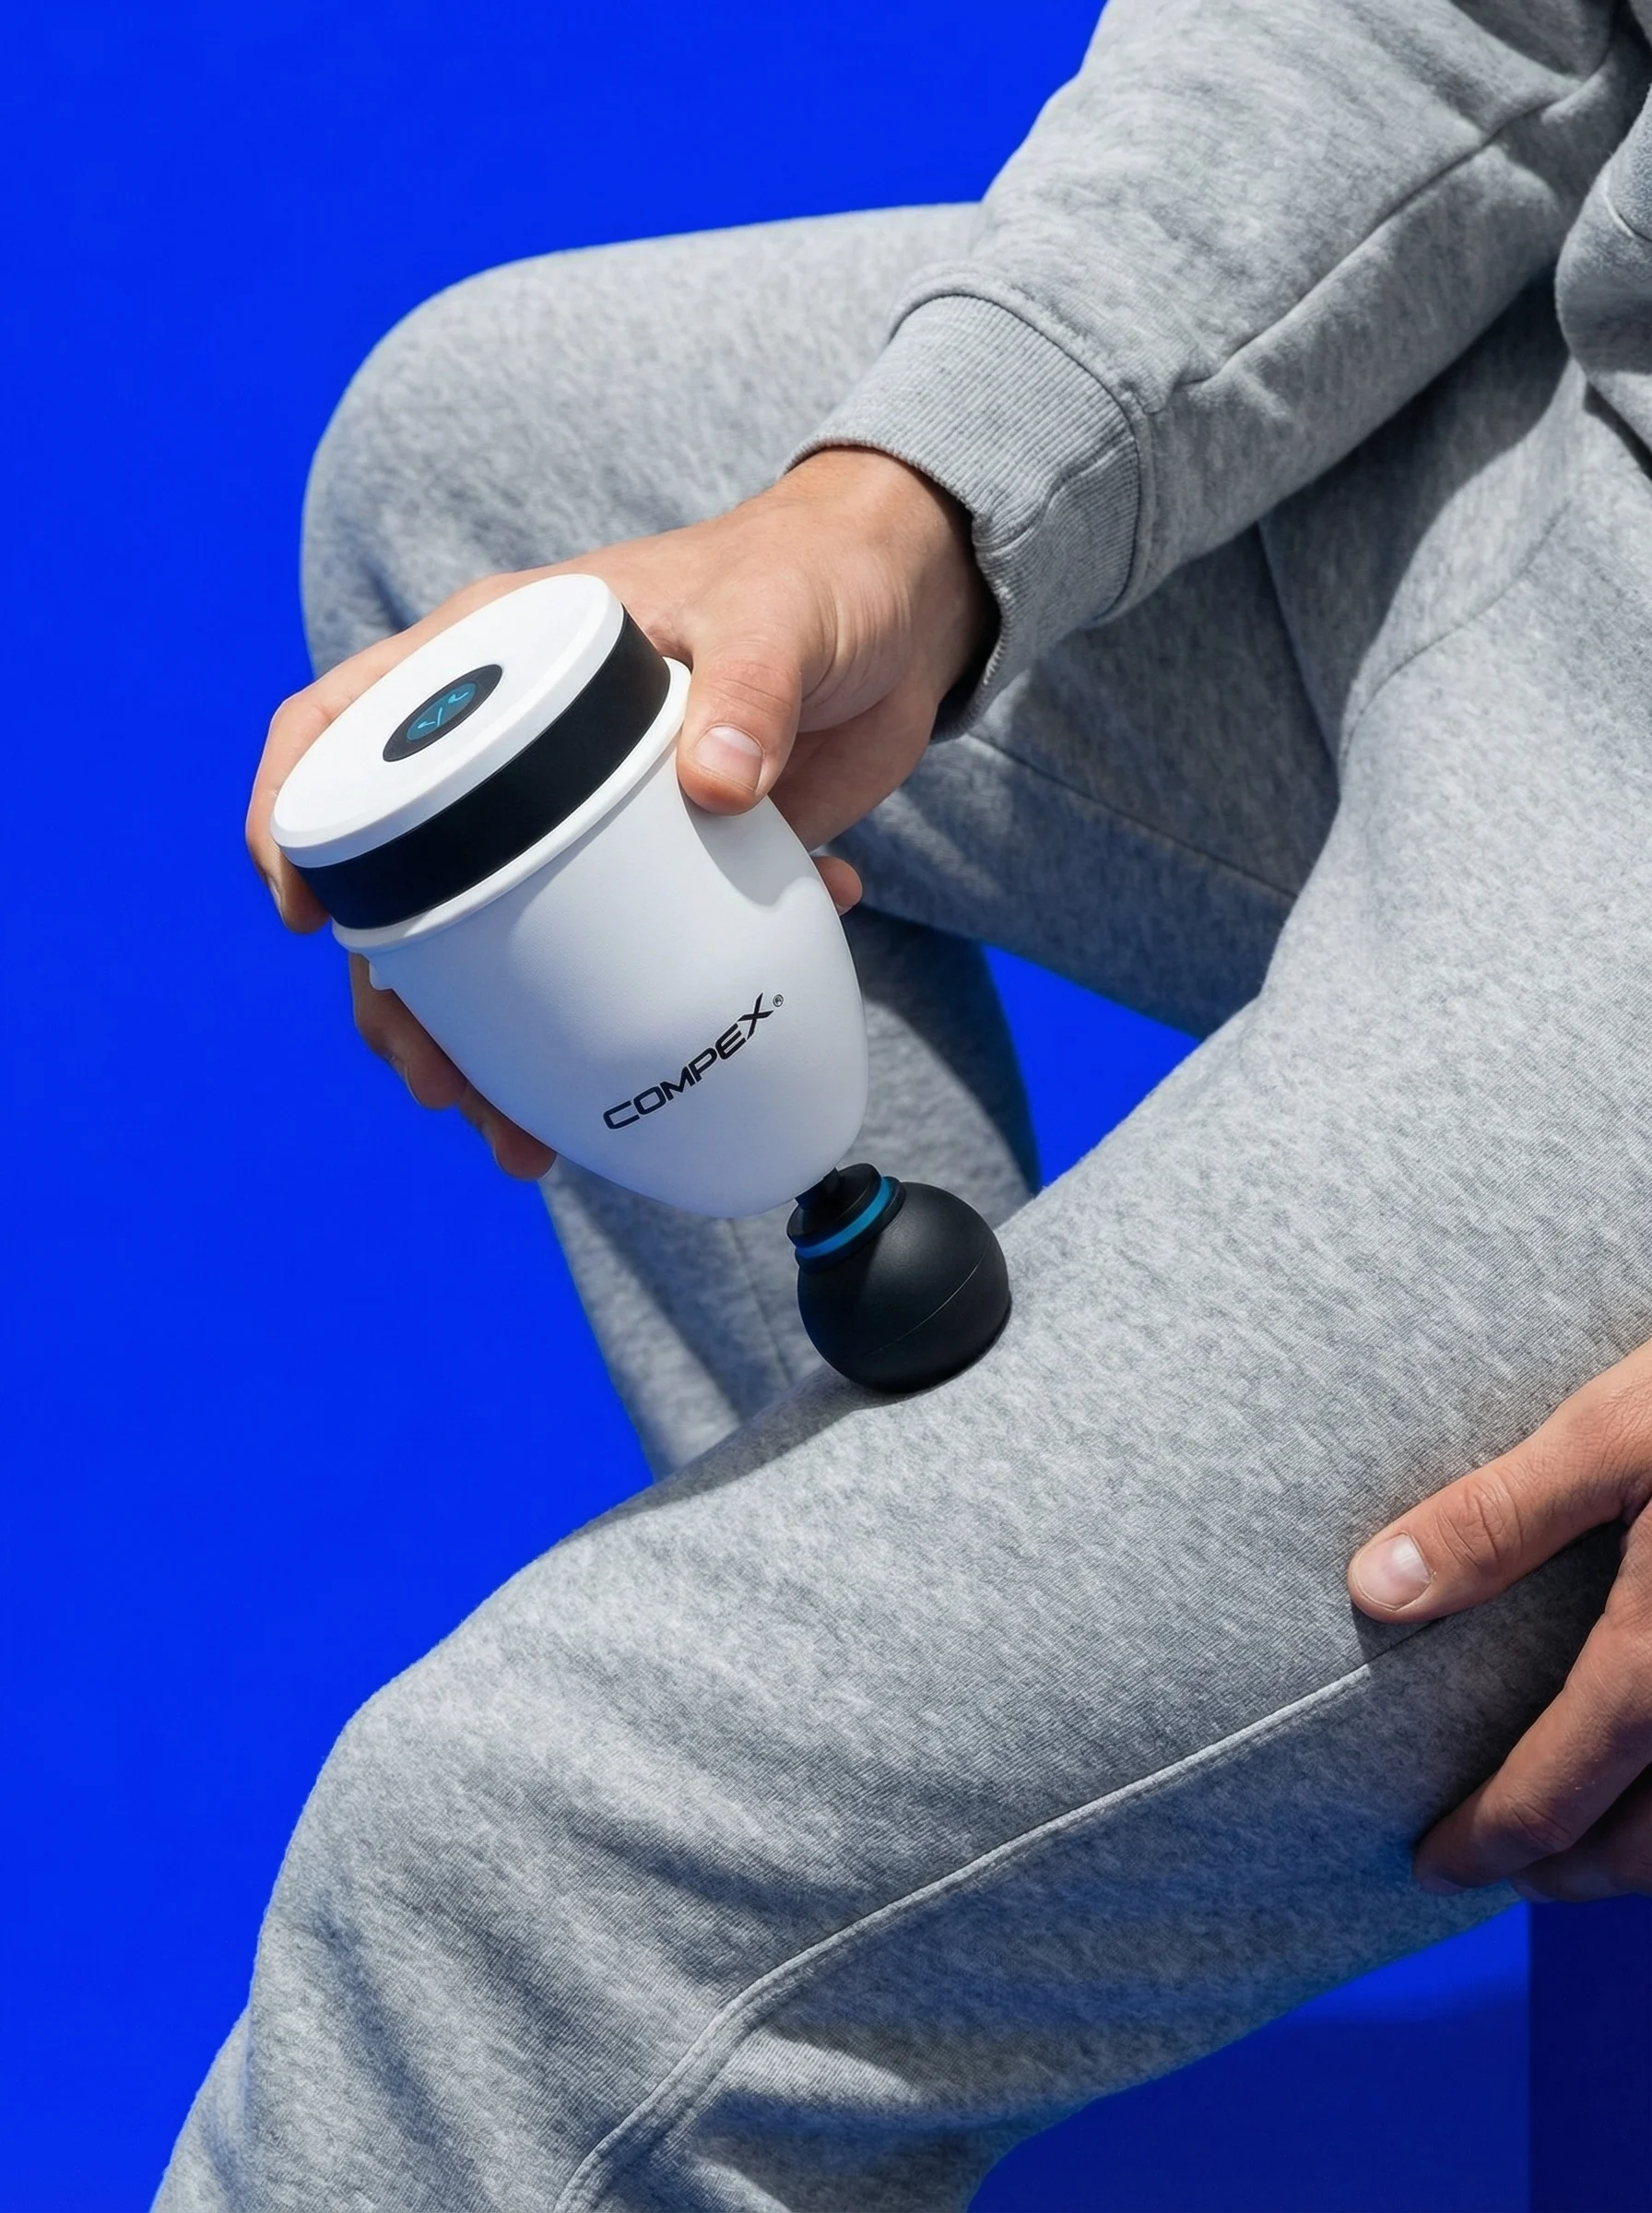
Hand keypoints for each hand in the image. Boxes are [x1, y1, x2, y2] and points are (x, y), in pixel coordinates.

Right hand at [248, 448, 991, 1177]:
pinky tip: (648, 1086)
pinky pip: (607, 964)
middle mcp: (515, 743)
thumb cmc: (819, 580)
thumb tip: (715, 785)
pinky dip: (617, 1031)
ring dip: (498, 1049)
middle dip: (404, 998)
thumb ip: (753, 687)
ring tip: (517, 1138)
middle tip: (436, 1083)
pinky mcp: (652, 872)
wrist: (906, 620)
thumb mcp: (781, 618)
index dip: (296, 813)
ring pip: (497, 944)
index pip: (346, 722)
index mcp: (500, 653)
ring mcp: (577, 817)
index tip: (304, 913)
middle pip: (407, 878)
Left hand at [1348, 1339, 1651, 1899]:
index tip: (1435, 1864)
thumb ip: (1499, 1518)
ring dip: (1644, 1860)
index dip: (1490, 1843)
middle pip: (1645, 1851)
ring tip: (1583, 1843)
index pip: (1557, 1794)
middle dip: (1565, 1876)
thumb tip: (1376, 1588)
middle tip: (1501, 1868)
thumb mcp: (1615, 1432)